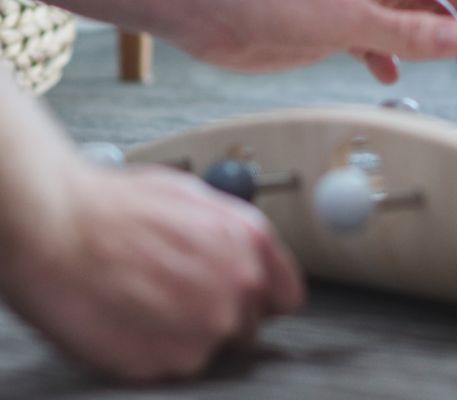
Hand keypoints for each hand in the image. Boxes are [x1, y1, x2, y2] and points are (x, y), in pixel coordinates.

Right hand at [0, 158, 303, 381]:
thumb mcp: (194, 199)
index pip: (287, 295)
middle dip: (220, 314)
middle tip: (178, 297)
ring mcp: (207, 329)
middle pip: (249, 325)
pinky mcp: (170, 363)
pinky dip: (155, 352)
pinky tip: (131, 321)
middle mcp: (239, 286)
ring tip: (148, 304)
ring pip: (212, 348)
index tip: (251, 303)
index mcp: (251, 241)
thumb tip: (242, 252)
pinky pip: (175, 367)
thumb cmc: (117, 208)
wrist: (59, 231)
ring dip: (187, 335)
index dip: (264, 300)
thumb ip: (230, 233)